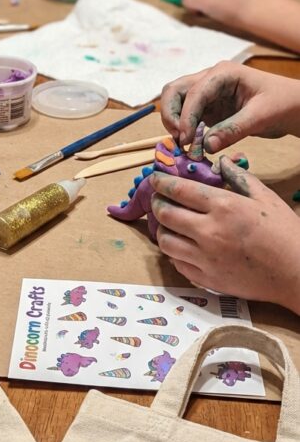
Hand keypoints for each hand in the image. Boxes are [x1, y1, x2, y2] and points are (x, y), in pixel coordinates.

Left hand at [151, 161, 299, 311]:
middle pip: (165, 214)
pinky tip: (182, 246)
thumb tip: (220, 162)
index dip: (161, 182)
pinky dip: (174, 253)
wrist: (296, 274)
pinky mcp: (206, 279)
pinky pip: (177, 264)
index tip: (155, 179)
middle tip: (159, 200)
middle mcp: (209, 232)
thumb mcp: (266, 198)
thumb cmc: (285, 233)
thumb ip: (239, 177)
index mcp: (224, 207)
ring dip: (162, 230)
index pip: (179, 190)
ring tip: (168, 224)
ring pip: (165, 242)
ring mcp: (205, 258)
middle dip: (157, 203)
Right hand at [160, 61, 299, 150]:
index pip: (194, 92)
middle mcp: (210, 79)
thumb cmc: (282, 103)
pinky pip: (187, 117)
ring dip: (174, 123)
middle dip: (171, 115)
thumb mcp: (261, 116)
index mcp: (223, 73)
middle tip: (179, 139)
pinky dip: (184, 130)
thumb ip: (233, 129)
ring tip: (184, 144)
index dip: (186, 116)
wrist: (293, 107)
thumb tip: (206, 146)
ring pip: (176, 103)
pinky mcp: (208, 108)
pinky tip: (191, 145)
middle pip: (174, 91)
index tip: (186, 140)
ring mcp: (207, 94)